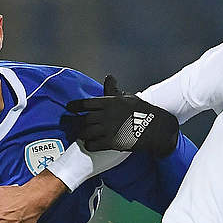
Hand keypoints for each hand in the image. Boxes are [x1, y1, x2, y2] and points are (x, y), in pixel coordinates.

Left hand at [61, 74, 179, 156]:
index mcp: (109, 102)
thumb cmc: (142, 111)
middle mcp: (106, 115)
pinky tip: (89, 144)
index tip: (68, 108)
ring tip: (78, 135)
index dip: (74, 106)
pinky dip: (89, 144)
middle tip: (68, 125)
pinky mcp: (112, 142)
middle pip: (82, 119)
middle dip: (73, 123)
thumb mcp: (128, 97)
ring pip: (85, 132)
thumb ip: (114, 90)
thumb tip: (108, 78)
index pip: (84, 104)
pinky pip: (93, 144)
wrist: (155, 127)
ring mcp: (108, 129)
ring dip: (80, 134)